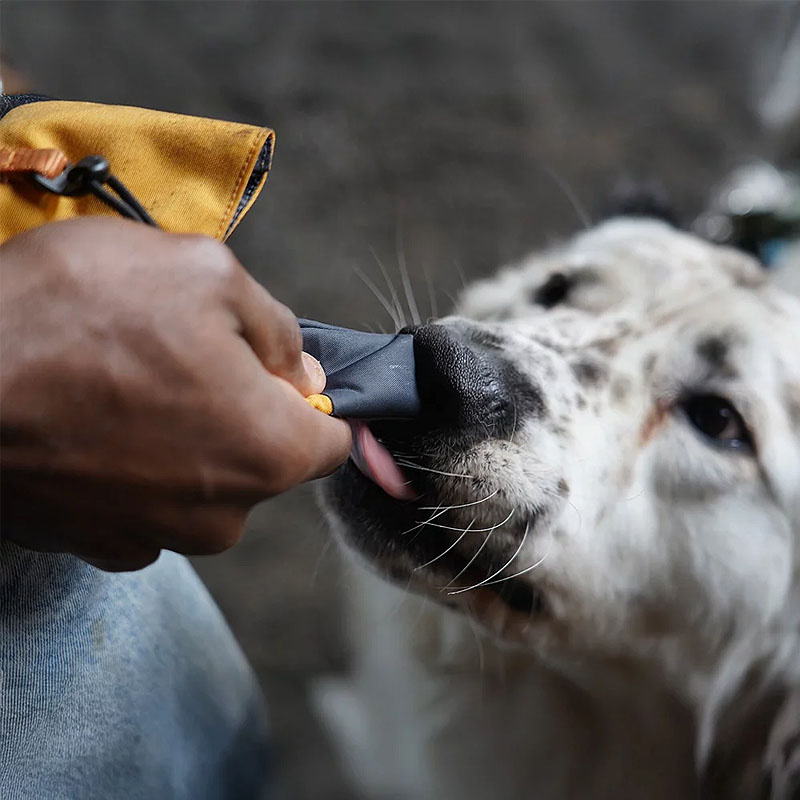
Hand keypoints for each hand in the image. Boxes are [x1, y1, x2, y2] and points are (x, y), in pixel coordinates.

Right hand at [0, 217, 350, 569]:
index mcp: (269, 453)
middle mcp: (222, 515)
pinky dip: (131, 463)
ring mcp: (155, 537)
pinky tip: (90, 419)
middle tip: (177, 352)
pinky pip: (143, 498)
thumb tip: (301, 372)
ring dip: (180, 433)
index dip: (309, 398)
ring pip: (200, 477)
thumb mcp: (205, 273)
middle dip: (238, 407)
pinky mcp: (95, 543)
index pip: (331, 440)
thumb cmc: (77, 316)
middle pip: (262, 457)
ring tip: (122, 380)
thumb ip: (277, 329)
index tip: (273, 369)